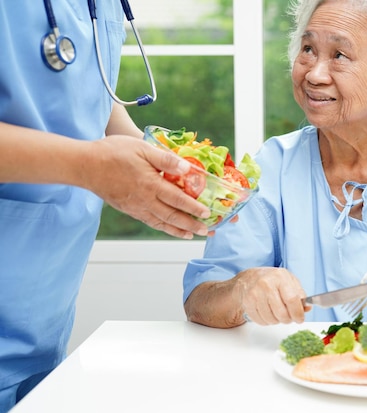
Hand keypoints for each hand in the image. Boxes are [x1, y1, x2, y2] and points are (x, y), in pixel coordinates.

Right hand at [85, 135, 210, 238]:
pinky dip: (163, 228)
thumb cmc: (113, 152)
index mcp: (151, 185)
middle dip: (191, 225)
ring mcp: (136, 207)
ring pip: (161, 223)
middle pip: (173, 217)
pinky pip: (149, 222)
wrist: (84, 165)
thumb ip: (166, 159)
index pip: (178, 200)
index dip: (194, 208)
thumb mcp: (142, 148)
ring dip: (178, 231)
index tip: (208, 214)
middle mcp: (144, 200)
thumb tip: (188, 168)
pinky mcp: (128, 209)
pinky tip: (169, 229)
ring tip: (191, 236)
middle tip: (206, 231)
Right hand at [235, 267, 308, 324]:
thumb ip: (300, 294)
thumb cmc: (271, 280)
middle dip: (288, 319)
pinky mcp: (247, 303)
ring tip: (277, 313)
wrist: (248, 278)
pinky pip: (261, 321)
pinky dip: (267, 321)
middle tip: (288, 317)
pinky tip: (267, 313)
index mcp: (280, 277)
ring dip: (277, 321)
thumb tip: (307, 308)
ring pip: (271, 319)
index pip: (292, 300)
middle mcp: (266, 284)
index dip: (298, 313)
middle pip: (282, 313)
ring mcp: (255, 294)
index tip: (300, 318)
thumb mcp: (289, 280)